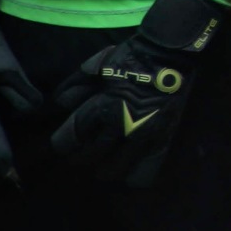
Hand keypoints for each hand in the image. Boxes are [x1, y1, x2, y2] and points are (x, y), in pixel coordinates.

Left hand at [50, 0, 223, 187]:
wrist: (169, 56)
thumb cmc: (131, 58)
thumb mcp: (97, 65)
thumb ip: (76, 85)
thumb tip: (61, 104)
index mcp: (104, 106)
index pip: (73, 137)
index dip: (62, 143)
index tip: (62, 144)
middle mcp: (122, 127)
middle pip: (91, 157)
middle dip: (80, 157)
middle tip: (80, 154)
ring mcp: (144, 136)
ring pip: (116, 169)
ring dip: (105, 169)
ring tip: (103, 164)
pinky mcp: (162, 140)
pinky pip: (145, 170)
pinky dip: (133, 175)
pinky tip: (128, 169)